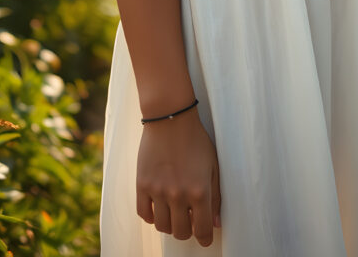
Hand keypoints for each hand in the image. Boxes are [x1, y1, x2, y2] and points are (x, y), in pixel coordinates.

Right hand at [136, 107, 221, 246]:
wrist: (170, 118)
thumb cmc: (196, 140)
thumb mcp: (212, 166)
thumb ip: (215, 196)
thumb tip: (216, 223)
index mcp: (199, 191)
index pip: (202, 231)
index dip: (205, 238)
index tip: (204, 237)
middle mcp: (178, 195)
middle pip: (181, 232)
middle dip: (187, 229)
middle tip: (189, 218)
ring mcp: (158, 191)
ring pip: (162, 227)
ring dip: (170, 223)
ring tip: (174, 211)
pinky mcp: (142, 184)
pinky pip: (144, 214)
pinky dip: (151, 215)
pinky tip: (158, 206)